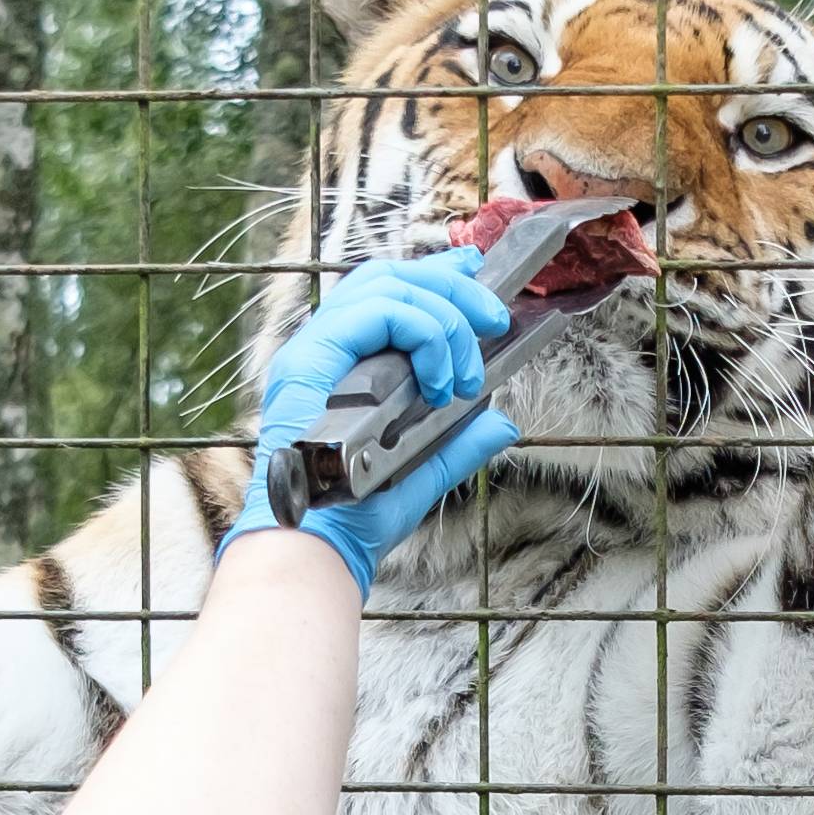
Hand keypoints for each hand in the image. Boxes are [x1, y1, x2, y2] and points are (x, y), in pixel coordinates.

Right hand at [249, 245, 519, 587]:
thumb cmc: (358, 517)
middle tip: (494, 318)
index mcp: (344, 366)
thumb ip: (460, 443)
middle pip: (388, 277)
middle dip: (451, 286)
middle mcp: (325, 349)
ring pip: (386, 284)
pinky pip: (379, 312)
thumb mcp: (424, 473)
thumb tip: (503, 422)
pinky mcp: (310, 357)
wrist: (322, 545)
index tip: (475, 269)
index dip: (433, 272)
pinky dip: (424, 335)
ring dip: (444, 316)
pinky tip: (441, 381)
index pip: (386, 293)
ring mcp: (313, 349)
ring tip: (467, 368)